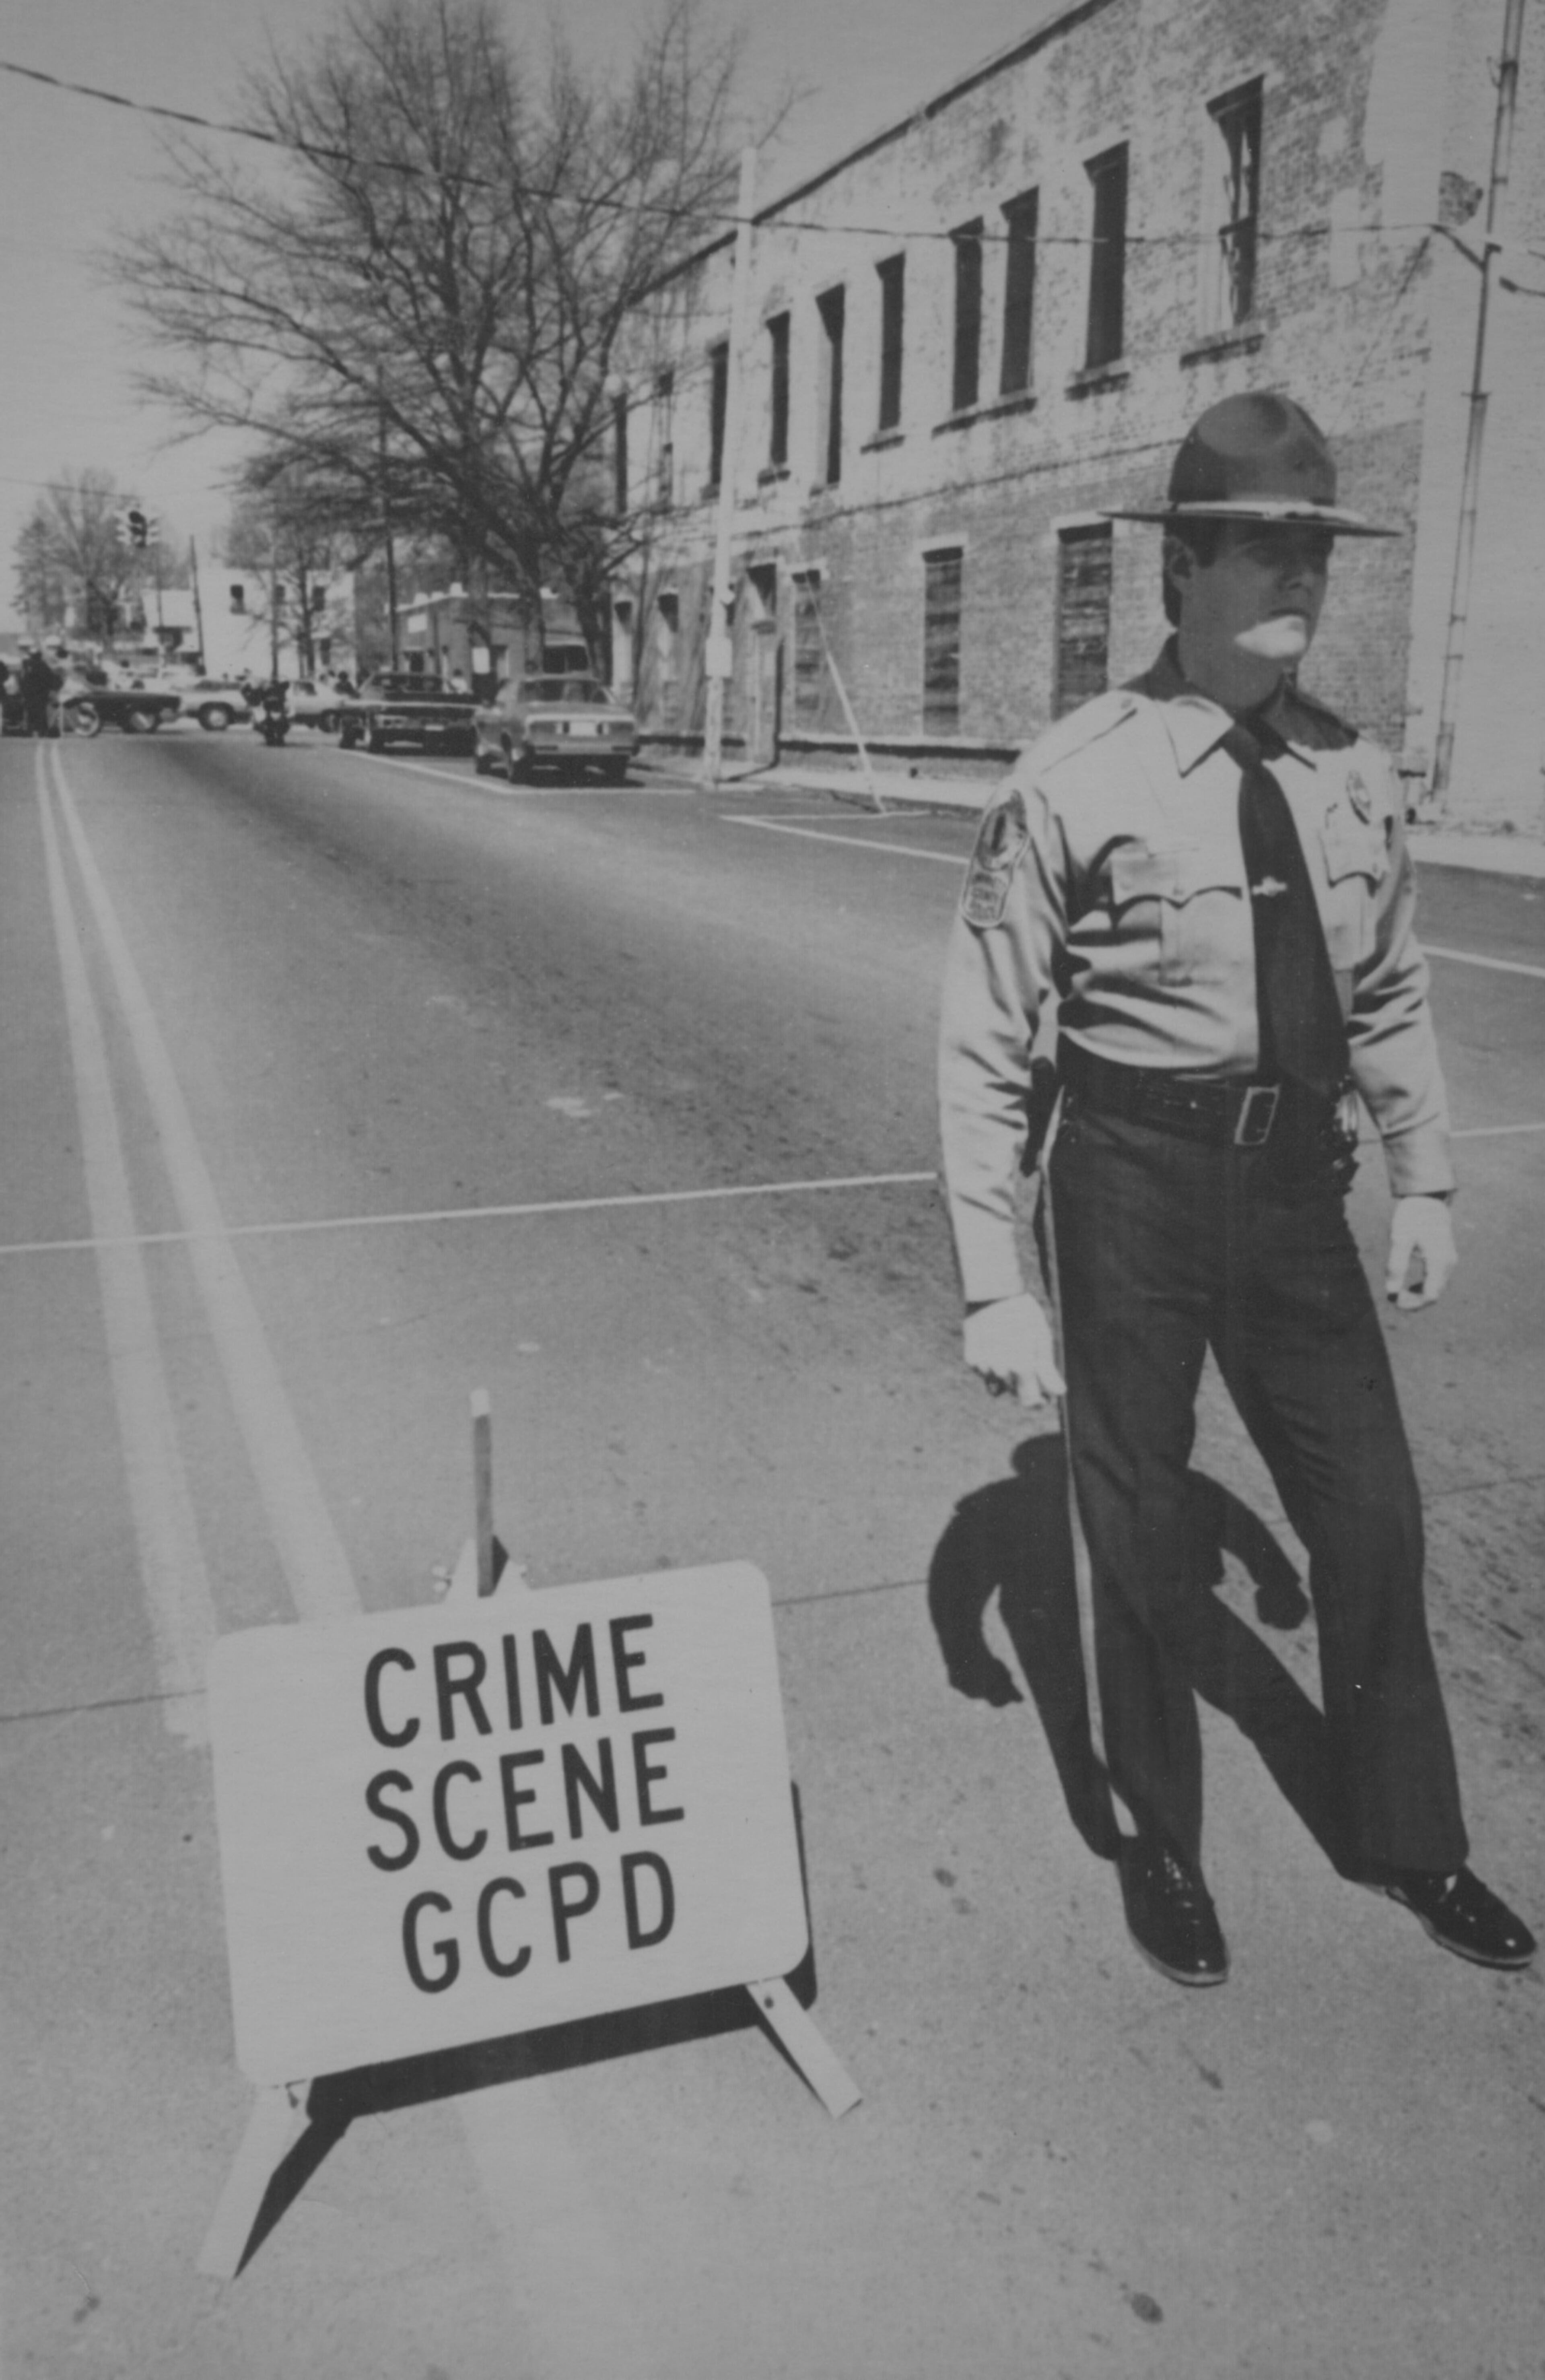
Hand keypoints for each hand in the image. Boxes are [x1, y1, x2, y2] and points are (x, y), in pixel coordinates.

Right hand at [963, 1292, 1065, 1406]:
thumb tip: (1058, 1393)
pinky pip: (983, 1372)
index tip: (1045, 1396)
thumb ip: (1048, 1369)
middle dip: (1023, 1383)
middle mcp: (1001, 1371)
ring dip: (1006, 1374)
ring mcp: (983, 1366)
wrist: (991, 1292)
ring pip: (997, 1384)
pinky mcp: (970, 1358)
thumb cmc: (1023, 1312)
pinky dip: (990, 1365)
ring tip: (1011, 1348)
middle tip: (1028, 1360)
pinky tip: (995, 1346)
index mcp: (1022, 1368)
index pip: (1030, 1402)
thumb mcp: (1041, 1338)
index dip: (1039, 1402)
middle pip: (1014, 1392)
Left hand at [1385, 1195, 1456, 1309]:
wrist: (1427, 1200)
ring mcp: (1449, 1262)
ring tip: (1398, 1293)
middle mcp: (1448, 1264)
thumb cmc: (1412, 1217)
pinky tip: (1408, 1286)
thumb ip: (1396, 1266)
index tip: (1394, 1300)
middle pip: (1434, 1295)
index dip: (1412, 1303)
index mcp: (1439, 1261)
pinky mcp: (1445, 1259)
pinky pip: (1436, 1281)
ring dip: (1418, 1296)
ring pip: (1436, 1289)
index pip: (1430, 1295)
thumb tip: (1391, 1292)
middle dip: (1413, 1301)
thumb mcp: (1400, 1239)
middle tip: (1392, 1299)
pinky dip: (1423, 1288)